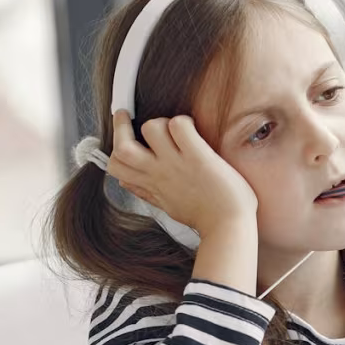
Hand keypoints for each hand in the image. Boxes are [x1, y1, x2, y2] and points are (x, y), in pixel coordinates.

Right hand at [107, 111, 257, 238]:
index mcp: (152, 184)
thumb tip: (125, 185)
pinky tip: (193, 128)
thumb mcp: (167, 206)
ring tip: (174, 128)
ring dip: (160, 121)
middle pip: (121, 147)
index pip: (116, 166)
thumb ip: (146, 193)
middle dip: (120, 126)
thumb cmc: (203, 216)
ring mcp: (177, 164)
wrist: (229, 228)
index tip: (125, 138)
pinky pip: (180, 126)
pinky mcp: (198, 157)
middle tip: (128, 115)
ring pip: (150, 128)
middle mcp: (159, 173)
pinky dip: (184, 121)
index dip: (115, 149)